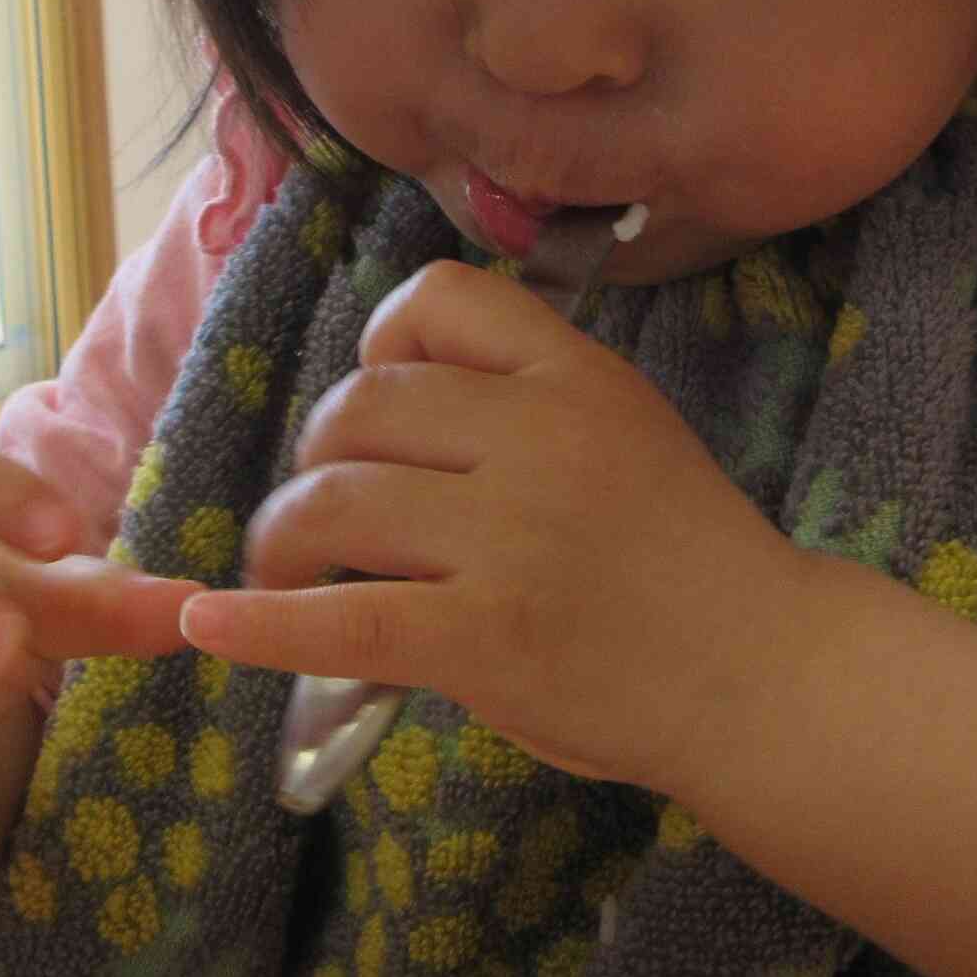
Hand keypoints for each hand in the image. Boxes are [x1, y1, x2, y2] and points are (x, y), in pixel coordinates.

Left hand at [182, 262, 801, 793]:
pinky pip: (340, 620)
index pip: (436, 302)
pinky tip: (210, 624)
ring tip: (286, 572)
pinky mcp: (485, 638)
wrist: (766, 675)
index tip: (380, 410)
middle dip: (316, 459)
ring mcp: (511, 539)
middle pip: (360, 408)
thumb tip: (384, 412)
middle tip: (320, 517)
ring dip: (283, 538)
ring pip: (333, 502)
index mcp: (577, 376)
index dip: (380, 347)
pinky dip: (259, 625)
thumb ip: (526, 407)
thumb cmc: (692, 563)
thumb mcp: (626, 432)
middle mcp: (538, 438)